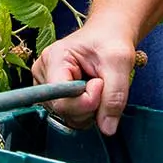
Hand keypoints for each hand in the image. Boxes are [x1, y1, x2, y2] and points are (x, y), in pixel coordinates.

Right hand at [30, 20, 140, 135]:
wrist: (109, 33)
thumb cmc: (111, 40)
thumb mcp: (119, 62)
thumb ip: (114, 96)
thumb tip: (107, 128)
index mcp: (52, 59)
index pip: (61, 99)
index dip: (86, 101)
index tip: (101, 83)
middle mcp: (43, 74)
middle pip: (64, 111)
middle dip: (91, 105)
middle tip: (102, 82)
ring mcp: (47, 86)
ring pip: (69, 116)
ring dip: (91, 109)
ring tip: (98, 85)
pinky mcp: (56, 95)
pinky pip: (71, 115)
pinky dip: (88, 110)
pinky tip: (93, 93)